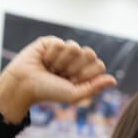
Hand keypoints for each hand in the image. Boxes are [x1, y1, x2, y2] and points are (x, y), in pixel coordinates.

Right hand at [0, 36, 117, 122]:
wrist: (23, 84)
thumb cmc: (48, 92)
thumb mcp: (73, 95)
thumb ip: (94, 88)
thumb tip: (113, 80)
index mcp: (84, 73)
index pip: (99, 65)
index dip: (87, 74)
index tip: (73, 82)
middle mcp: (76, 61)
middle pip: (90, 54)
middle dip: (74, 67)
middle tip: (61, 74)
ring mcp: (65, 51)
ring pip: (75, 47)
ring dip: (61, 62)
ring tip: (51, 68)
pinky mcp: (52, 42)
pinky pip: (60, 43)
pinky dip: (51, 55)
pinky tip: (44, 60)